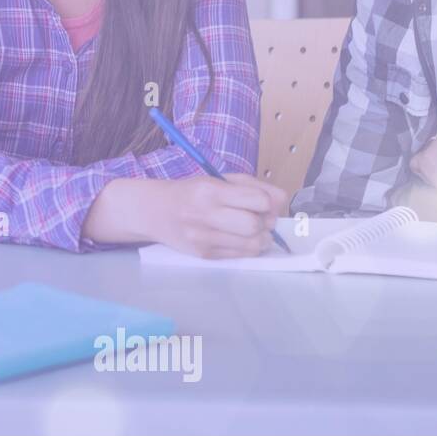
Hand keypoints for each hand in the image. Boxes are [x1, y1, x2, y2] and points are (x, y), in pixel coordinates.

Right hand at [149, 174, 288, 259]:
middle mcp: (205, 214)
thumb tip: (281, 202)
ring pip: (253, 244)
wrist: (156, 212)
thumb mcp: (219, 180)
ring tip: (253, 231)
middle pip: (255, 225)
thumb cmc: (192, 193)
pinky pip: (241, 255)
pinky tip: (241, 239)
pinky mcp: (204, 255)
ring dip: (261, 238)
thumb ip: (253, 187)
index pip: (258, 200)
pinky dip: (249, 248)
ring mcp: (203, 238)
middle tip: (259, 219)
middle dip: (265, 223)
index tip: (262, 203)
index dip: (267, 202)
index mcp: (210, 190)